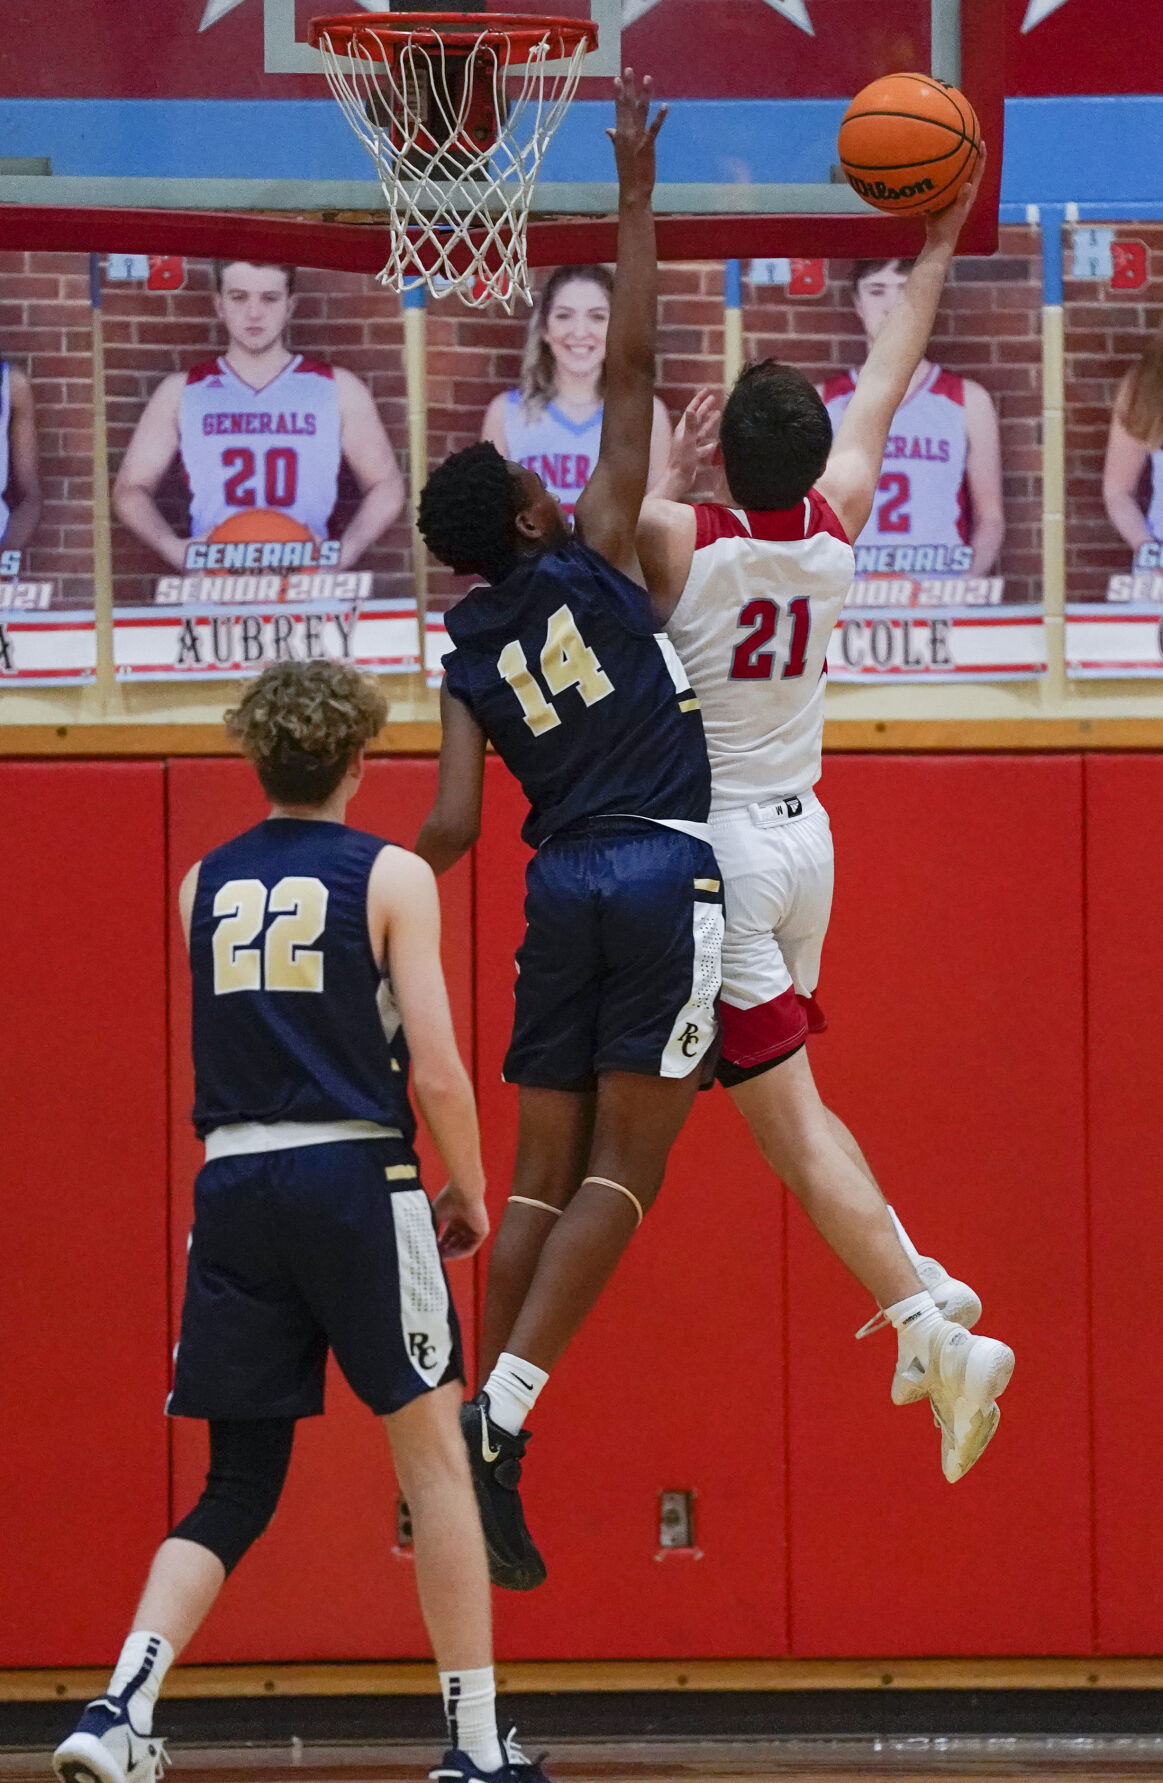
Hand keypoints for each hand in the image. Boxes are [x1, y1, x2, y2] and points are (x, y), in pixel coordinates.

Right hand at [433, 1180, 489, 1260]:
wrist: (464, 1191)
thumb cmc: (449, 1199)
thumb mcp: (436, 1215)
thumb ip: (431, 1228)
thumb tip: (420, 1240)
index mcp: (458, 1216)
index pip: (448, 1235)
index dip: (440, 1243)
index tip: (430, 1250)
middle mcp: (467, 1223)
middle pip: (455, 1241)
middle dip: (445, 1250)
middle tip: (434, 1257)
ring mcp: (475, 1227)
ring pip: (463, 1246)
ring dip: (451, 1253)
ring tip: (440, 1258)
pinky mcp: (482, 1231)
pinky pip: (471, 1247)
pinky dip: (460, 1253)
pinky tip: (449, 1256)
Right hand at [606, 68, 666, 205]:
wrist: (633, 189)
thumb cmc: (627, 172)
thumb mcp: (619, 153)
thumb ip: (614, 138)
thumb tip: (608, 129)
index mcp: (619, 134)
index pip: (618, 109)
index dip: (618, 93)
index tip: (617, 78)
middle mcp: (626, 133)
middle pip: (627, 105)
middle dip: (628, 87)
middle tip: (628, 69)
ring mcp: (636, 138)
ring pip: (640, 111)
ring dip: (644, 94)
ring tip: (647, 78)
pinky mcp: (647, 144)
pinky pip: (654, 128)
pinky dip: (660, 117)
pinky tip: (665, 105)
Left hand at [661, 387, 720, 497]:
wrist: (678, 479)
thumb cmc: (682, 461)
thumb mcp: (688, 441)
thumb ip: (690, 425)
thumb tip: (692, 409)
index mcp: (683, 429)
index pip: (692, 410)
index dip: (699, 399)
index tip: (707, 390)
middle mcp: (685, 435)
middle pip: (697, 418)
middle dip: (705, 407)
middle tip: (713, 398)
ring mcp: (690, 445)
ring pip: (701, 431)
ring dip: (709, 422)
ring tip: (718, 414)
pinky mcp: (694, 455)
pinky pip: (704, 447)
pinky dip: (711, 443)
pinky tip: (717, 442)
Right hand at [925, 142, 986, 252]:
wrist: (938, 240)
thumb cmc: (948, 227)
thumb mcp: (955, 212)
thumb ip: (962, 198)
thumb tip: (969, 184)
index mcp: (970, 192)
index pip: (978, 170)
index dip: (981, 155)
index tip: (981, 141)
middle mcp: (964, 191)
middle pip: (969, 167)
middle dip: (969, 152)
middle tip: (968, 136)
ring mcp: (953, 195)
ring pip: (956, 174)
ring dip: (955, 161)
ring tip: (949, 146)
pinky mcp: (943, 198)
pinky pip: (943, 181)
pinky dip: (940, 172)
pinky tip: (931, 166)